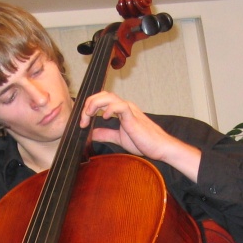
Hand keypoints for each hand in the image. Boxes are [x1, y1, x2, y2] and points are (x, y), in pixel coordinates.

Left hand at [80, 92, 200, 181]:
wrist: (160, 148)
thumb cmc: (143, 142)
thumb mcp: (118, 138)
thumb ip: (105, 134)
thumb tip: (91, 134)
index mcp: (121, 110)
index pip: (101, 100)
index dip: (88, 108)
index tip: (82, 123)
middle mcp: (124, 106)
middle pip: (102, 94)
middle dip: (88, 104)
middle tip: (82, 120)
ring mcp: (129, 110)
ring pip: (109, 97)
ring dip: (94, 104)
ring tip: (88, 115)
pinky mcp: (133, 116)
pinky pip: (120, 106)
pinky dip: (109, 109)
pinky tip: (104, 117)